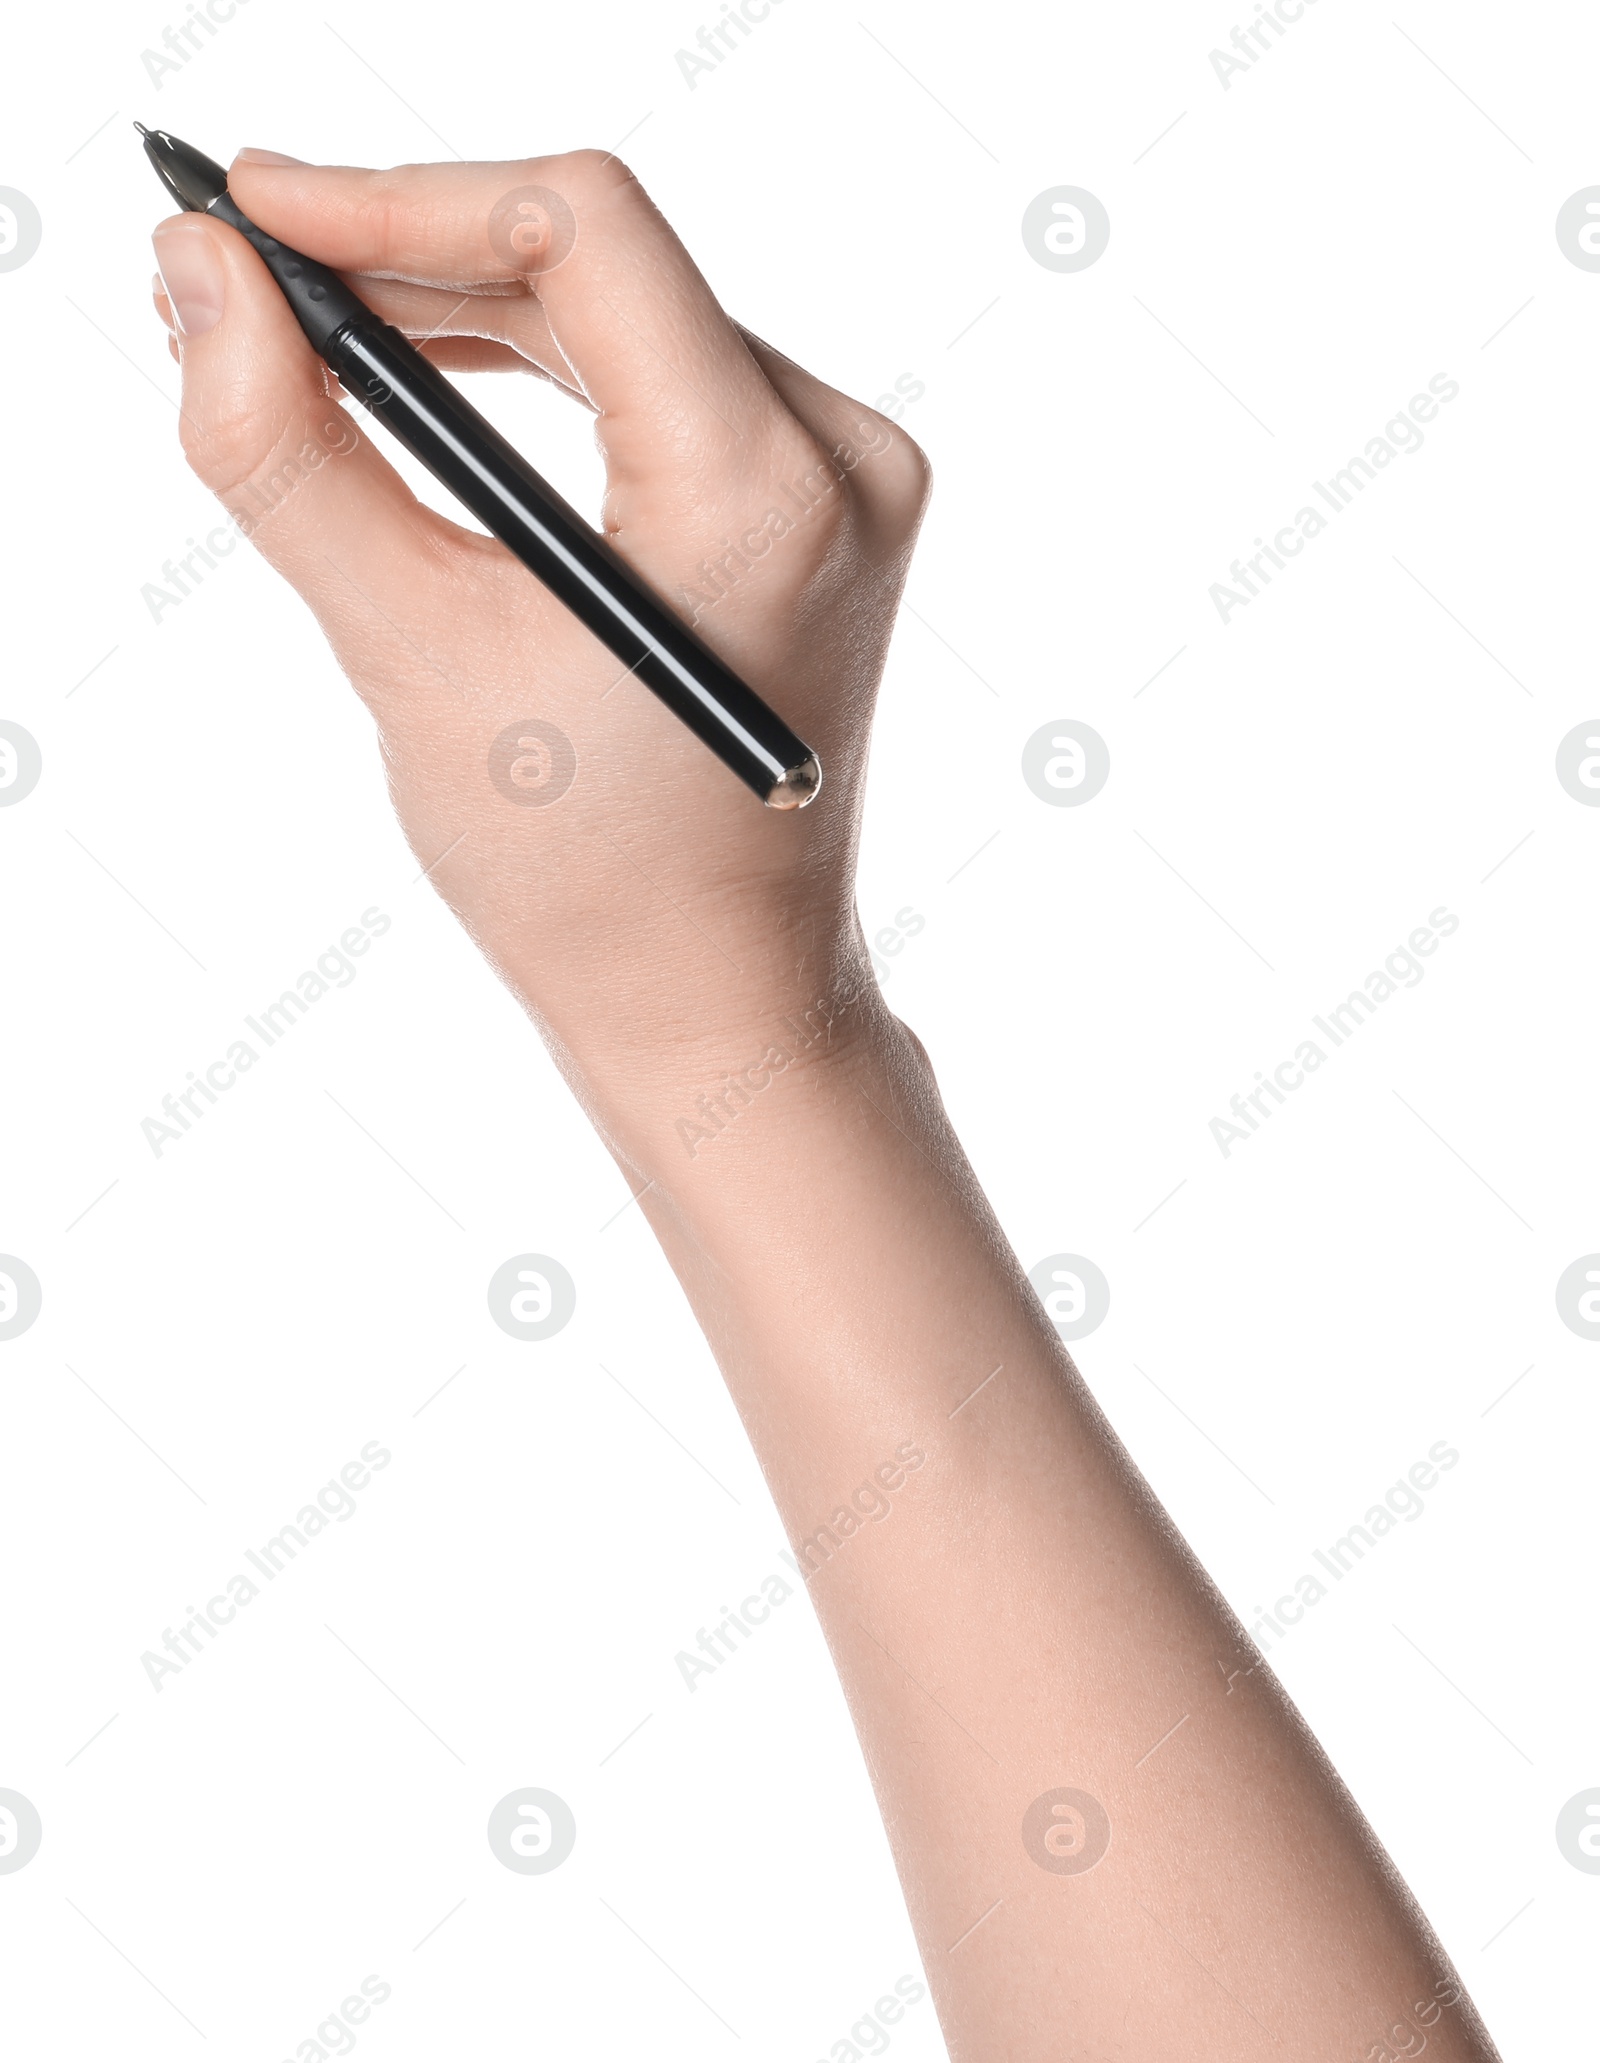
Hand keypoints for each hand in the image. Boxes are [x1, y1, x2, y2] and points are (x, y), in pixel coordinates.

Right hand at [150, 149, 929, 1106]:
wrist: (716, 997)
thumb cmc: (585, 879)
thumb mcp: (411, 659)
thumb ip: (289, 454)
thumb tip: (204, 284)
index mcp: (763, 490)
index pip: (579, 231)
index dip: (397, 196)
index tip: (254, 215)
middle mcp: (839, 459)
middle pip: (601, 260)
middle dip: (410, 252)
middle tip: (246, 275)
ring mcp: (846, 481)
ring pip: (630, 310)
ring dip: (466, 305)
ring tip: (313, 328)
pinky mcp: (821, 508)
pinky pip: (667, 377)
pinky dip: (544, 370)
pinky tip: (434, 376)